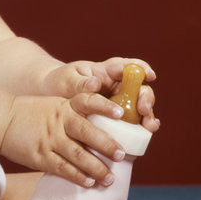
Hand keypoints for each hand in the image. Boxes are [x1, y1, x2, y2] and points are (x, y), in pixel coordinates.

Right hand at [0, 93, 132, 186]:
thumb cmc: (33, 114)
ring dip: (96, 168)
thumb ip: (75, 114)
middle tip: (121, 155)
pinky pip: (62, 168)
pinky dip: (77, 176)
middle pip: (86, 132)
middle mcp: (59, 121)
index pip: (88, 101)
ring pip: (77, 155)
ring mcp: (49, 139)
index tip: (121, 114)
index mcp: (65, 106)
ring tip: (109, 178)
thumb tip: (104, 130)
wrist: (3, 121)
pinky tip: (89, 182)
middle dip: (106, 144)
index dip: (105, 106)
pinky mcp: (40, 156)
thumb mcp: (55, 105)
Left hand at [40, 58, 159, 132]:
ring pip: (141, 106)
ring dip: (148, 115)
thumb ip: (81, 82)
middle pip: (140, 88)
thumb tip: (95, 83)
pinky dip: (143, 127)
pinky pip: (135, 122)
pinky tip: (147, 133)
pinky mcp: (118, 120)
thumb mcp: (67, 80)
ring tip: (149, 126)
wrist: (50, 99)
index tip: (148, 75)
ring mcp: (120, 103)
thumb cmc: (60, 83)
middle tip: (143, 109)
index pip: (127, 66)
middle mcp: (118, 86)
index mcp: (106, 71)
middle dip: (146, 97)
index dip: (140, 68)